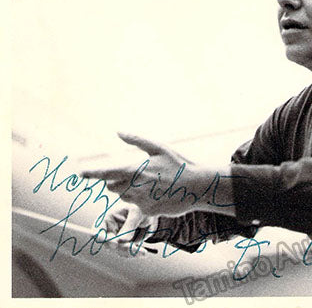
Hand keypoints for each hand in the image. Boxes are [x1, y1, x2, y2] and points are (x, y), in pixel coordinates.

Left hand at [80, 132, 209, 216]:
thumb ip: (137, 140)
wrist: (197, 186)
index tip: (81, 173)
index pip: (107, 173)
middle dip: (117, 181)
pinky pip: (136, 207)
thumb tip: (119, 132)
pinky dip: (142, 201)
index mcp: (136, 170)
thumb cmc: (179, 165)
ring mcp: (141, 201)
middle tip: (134, 175)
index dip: (92, 173)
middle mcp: (135, 187)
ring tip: (150, 184)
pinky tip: (157, 194)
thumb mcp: (159, 148)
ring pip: (123, 197)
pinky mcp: (148, 212)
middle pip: (112, 186)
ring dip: (129, 191)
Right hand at [100, 204, 157, 256]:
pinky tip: (142, 252)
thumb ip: (129, 225)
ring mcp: (117, 239)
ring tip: (142, 252)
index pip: (97, 230)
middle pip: (108, 244)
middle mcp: (110, 231)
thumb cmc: (140, 207)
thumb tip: (121, 241)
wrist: (151, 212)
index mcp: (108, 219)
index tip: (114, 243)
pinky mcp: (126, 244)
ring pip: (118, 250)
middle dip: (120, 247)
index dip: (102, 238)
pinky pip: (127, 252)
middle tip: (132, 248)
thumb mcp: (136, 212)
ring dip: (129, 252)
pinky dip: (134, 253)